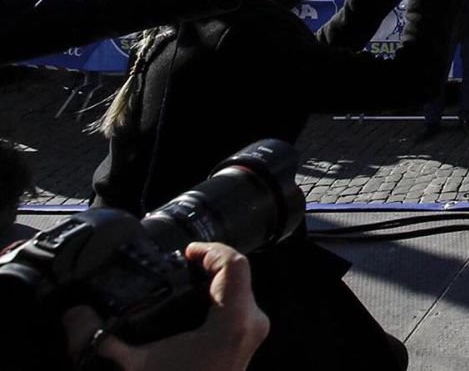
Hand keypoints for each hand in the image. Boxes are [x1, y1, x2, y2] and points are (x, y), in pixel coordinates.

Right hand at [64, 242, 268, 370]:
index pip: (234, 265)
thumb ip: (97, 341)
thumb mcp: (130, 367)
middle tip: (180, 264)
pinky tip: (193, 306)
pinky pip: (240, 306)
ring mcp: (252, 334)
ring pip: (240, 290)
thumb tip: (74, 317)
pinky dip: (218, 298)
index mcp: (233, 322)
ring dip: (214, 282)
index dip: (212, 250)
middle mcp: (251, 324)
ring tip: (184, 281)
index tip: (186, 251)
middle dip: (209, 265)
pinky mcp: (247, 343)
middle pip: (238, 275)